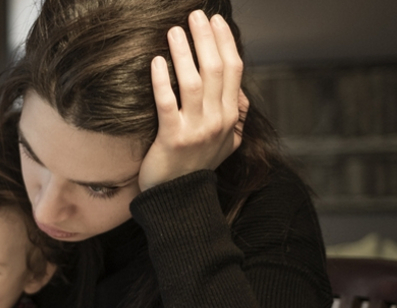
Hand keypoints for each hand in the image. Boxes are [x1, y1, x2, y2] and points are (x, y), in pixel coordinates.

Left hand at [140, 10, 248, 189]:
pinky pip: (167, 103)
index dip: (225, 43)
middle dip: (205, 39)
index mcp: (230, 116)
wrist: (180, 199)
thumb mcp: (227, 143)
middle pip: (215, 70)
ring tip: (173, 31)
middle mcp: (217, 120)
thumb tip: (239, 93)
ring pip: (193, 82)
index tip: (216, 22)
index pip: (233, 71)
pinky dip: (162, 81)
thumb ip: (235, 117)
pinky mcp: (172, 138)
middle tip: (195, 16)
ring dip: (183, 52)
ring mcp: (196, 129)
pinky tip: (156, 62)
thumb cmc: (198, 166)